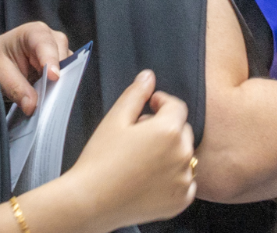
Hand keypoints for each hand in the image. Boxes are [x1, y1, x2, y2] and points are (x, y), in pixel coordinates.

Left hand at [0, 22, 69, 115]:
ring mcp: (57, 51)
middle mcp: (50, 38)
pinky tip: (50, 98)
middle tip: (49, 97)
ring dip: (60, 83)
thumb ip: (17, 89)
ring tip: (48, 99)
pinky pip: (66, 75)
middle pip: (62, 55)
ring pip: (68, 67)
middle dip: (58, 75)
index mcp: (33, 32)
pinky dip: (59, 87)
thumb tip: (33, 106)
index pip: (46, 45)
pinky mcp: (59, 65)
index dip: (51, 60)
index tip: (53, 77)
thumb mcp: (0, 74)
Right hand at [62, 71, 196, 228]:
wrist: (91, 201)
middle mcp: (182, 154)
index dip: (161, 102)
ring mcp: (184, 180)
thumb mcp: (115, 119)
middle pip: (182, 130)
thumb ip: (136, 94)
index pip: (177, 106)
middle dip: (165, 128)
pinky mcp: (181, 200)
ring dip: (170, 152)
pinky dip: (173, 177)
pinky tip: (149, 178)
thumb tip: (148, 76)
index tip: (149, 106)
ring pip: (184, 156)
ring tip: (142, 160)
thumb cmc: (100, 160)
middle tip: (138, 137)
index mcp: (168, 131)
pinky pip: (185, 181)